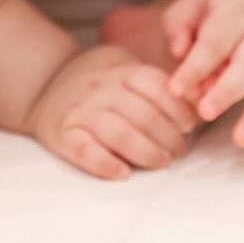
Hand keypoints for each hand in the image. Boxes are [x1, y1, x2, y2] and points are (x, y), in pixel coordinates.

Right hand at [24, 45, 199, 179]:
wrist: (44, 84)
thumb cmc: (99, 82)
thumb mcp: (124, 69)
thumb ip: (154, 84)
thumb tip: (199, 102)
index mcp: (120, 70)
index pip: (156, 86)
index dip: (178, 108)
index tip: (189, 126)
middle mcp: (100, 88)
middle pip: (143, 114)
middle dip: (169, 137)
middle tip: (179, 151)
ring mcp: (80, 110)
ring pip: (119, 133)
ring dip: (146, 152)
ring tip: (161, 161)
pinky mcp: (62, 133)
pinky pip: (83, 150)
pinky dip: (104, 164)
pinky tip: (122, 173)